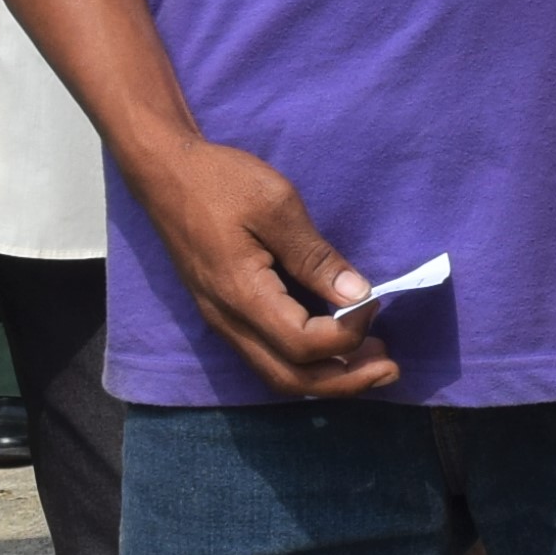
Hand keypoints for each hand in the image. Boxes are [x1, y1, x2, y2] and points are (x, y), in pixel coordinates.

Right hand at [135, 134, 398, 397]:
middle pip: (291, 378)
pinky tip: (334, 345)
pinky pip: (268, 356)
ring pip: (278, 374)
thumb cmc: (220, 181)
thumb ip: (316, 256)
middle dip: (345, 381)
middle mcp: (228, 321)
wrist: (165, 173)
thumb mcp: (276, 205)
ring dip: (328, 377)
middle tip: (391, 369)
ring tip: (371, 362)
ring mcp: (223, 321)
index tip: (375, 303)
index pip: (303, 344)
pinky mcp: (224, 313)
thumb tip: (358, 295)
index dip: (347, 335)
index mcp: (242, 295)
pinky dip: (306, 362)